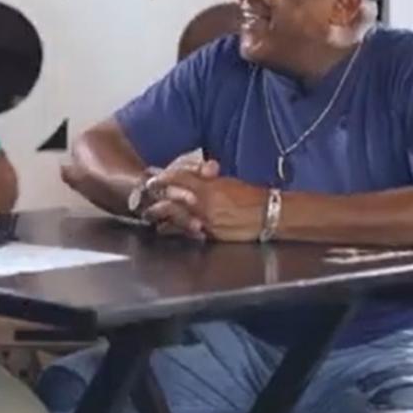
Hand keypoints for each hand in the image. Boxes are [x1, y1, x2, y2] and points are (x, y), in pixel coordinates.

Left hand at [150, 160, 267, 242]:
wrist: (268, 215)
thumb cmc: (251, 197)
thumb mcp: (228, 183)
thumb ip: (209, 181)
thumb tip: (195, 177)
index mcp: (210, 186)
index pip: (180, 177)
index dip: (163, 178)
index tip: (152, 179)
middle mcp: (204, 202)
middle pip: (171, 198)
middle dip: (155, 197)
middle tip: (144, 196)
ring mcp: (205, 220)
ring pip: (174, 216)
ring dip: (160, 215)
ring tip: (149, 214)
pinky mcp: (210, 234)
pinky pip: (186, 232)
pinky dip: (173, 230)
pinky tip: (164, 229)